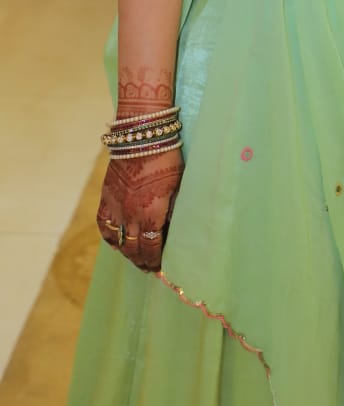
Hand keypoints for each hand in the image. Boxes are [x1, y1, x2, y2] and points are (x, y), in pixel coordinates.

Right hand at [96, 147, 183, 271]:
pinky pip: (103, 224)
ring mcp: (116, 207)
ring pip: (117, 240)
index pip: (151, 247)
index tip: (159, 268)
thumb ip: (172, 209)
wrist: (141, 136)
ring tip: (134, 258)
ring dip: (126, 252)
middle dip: (141, 260)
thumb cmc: (167, 158)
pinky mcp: (106, 197)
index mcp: (152, 214)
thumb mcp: (178, 185)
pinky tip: (115, 242)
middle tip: (148, 267)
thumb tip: (172, 226)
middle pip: (133, 248)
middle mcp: (131, 215)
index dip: (155, 260)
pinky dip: (109, 236)